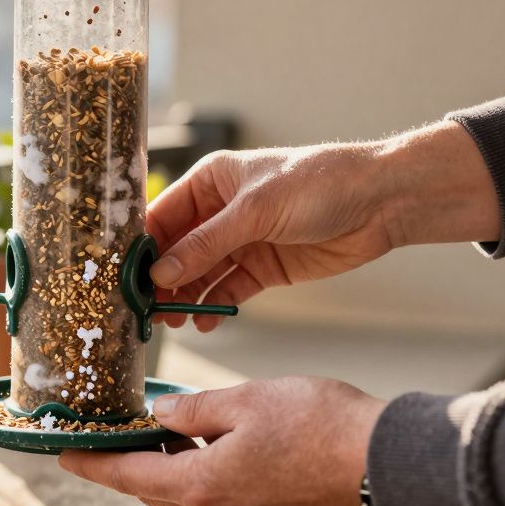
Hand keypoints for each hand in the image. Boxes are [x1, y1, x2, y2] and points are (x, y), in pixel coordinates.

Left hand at [57, 377, 387, 505]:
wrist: (387, 463)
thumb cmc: (319, 425)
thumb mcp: (244, 400)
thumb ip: (194, 410)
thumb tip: (161, 417)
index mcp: (201, 487)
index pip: (127, 478)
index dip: (93, 465)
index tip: (65, 456)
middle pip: (155, 491)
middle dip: (132, 463)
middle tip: (117, 433)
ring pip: (188, 495)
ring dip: (171, 466)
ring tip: (165, 429)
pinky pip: (219, 498)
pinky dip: (203, 473)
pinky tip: (212, 443)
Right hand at [148, 121, 499, 330]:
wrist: (381, 203)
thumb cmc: (320, 184)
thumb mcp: (256, 210)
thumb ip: (207, 243)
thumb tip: (162, 272)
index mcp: (210, 182)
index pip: (162, 216)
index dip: (142, 248)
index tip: (123, 278)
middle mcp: (220, 212)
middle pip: (176, 251)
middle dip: (160, 280)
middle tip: (145, 310)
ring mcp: (241, 241)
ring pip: (199, 275)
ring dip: (185, 298)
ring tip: (173, 322)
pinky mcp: (263, 267)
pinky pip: (228, 290)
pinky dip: (215, 307)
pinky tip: (205, 323)